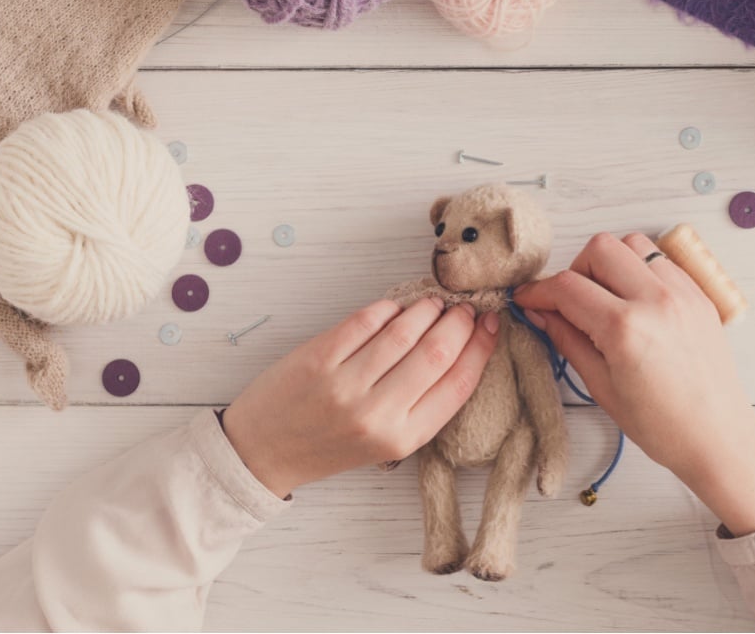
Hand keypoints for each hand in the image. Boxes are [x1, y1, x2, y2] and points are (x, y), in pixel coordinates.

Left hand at [222, 298, 500, 497]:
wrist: (265, 451)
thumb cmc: (329, 444)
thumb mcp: (387, 441)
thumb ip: (421, 402)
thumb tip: (460, 347)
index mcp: (403, 438)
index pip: (458, 384)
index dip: (480, 348)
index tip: (490, 325)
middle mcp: (377, 413)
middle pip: (436, 354)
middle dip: (458, 323)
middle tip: (465, 308)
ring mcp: (345, 385)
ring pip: (403, 332)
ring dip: (426, 310)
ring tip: (435, 303)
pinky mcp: (318, 360)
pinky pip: (364, 322)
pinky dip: (387, 308)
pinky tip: (396, 307)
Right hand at [514, 233, 754, 535]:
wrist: (717, 437)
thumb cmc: (662, 425)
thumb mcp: (601, 387)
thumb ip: (568, 340)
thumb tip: (541, 313)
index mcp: (625, 329)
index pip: (567, 287)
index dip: (538, 291)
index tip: (529, 300)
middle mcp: (656, 300)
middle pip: (600, 248)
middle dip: (576, 270)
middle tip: (572, 302)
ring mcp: (682, 293)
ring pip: (633, 244)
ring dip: (611, 263)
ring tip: (606, 299)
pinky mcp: (699, 296)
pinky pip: (661, 261)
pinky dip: (640, 271)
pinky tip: (635, 302)